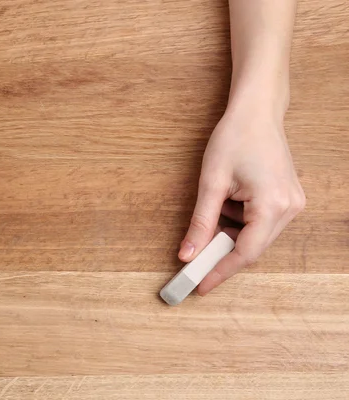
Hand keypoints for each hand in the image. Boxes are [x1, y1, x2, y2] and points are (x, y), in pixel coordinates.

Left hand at [179, 105, 304, 294]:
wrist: (256, 112)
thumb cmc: (234, 138)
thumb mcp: (211, 182)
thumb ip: (200, 222)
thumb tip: (187, 254)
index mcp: (273, 205)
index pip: (245, 253)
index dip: (220, 272)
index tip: (200, 286)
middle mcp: (289, 208)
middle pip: (252, 248)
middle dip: (222, 254)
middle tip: (194, 259)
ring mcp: (292, 204)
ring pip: (255, 236)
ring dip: (229, 234)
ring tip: (212, 212)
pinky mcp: (288, 198)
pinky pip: (261, 223)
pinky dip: (239, 223)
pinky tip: (227, 203)